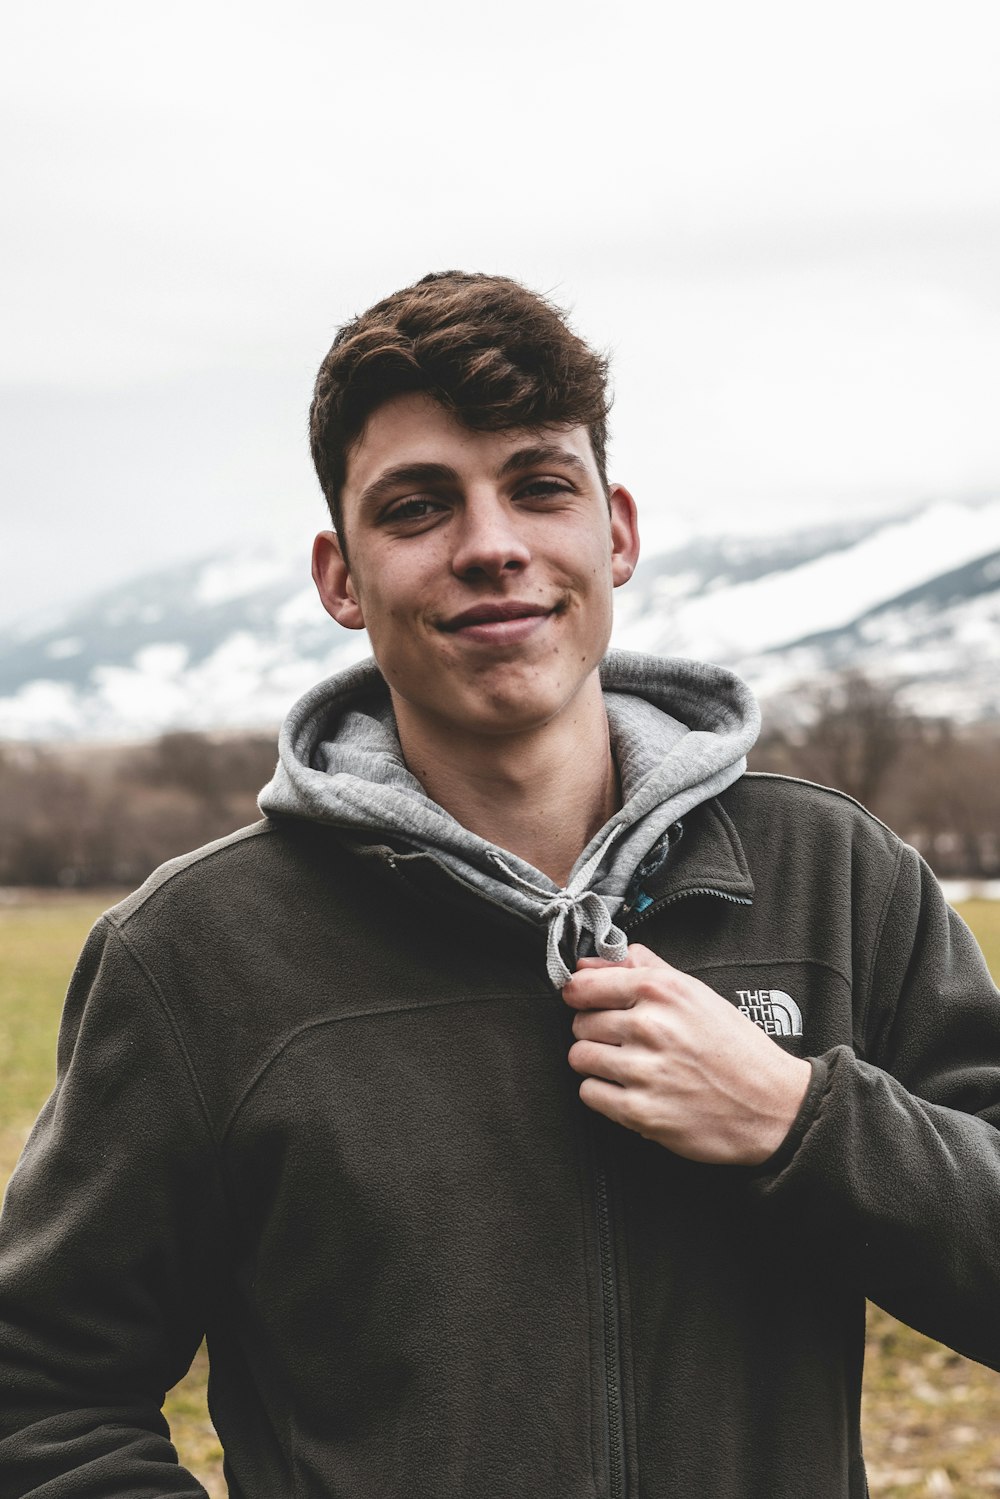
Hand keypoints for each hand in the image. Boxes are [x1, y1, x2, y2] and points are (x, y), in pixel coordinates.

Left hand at [563, 944, 811, 1164]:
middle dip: (594, 1031)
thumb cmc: (736, 1048)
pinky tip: (628, 1089)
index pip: (585, 986)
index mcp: (661, 991)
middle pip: (580, 1023)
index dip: (580, 996)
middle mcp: (649, 1027)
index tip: (584, 1002)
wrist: (772, 1105)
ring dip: (596, 1062)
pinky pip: (589, 1094)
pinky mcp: (641, 1112)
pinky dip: (602, 1093)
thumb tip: (590, 964)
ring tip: (626, 1065)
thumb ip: (643, 969)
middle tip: (621, 1040)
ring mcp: (643, 1071)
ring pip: (579, 1057)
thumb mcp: (696, 993)